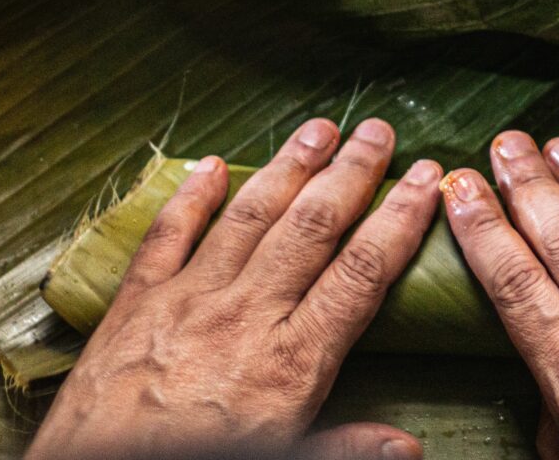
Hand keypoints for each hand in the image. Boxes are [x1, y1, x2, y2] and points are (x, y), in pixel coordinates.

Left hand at [27, 118, 442, 459]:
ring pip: (248, 218)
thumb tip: (408, 447)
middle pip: (310, 229)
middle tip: (378, 132)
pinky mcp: (134, 306)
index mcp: (290, 362)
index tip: (424, 181)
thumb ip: (345, 449)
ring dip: (287, 168)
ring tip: (319, 129)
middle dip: (350, 174)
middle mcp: (244, 317)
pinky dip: (191, 198)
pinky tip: (211, 166)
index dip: (397, 222)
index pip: (360, 274)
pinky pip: (167, 237)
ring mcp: (186, 302)